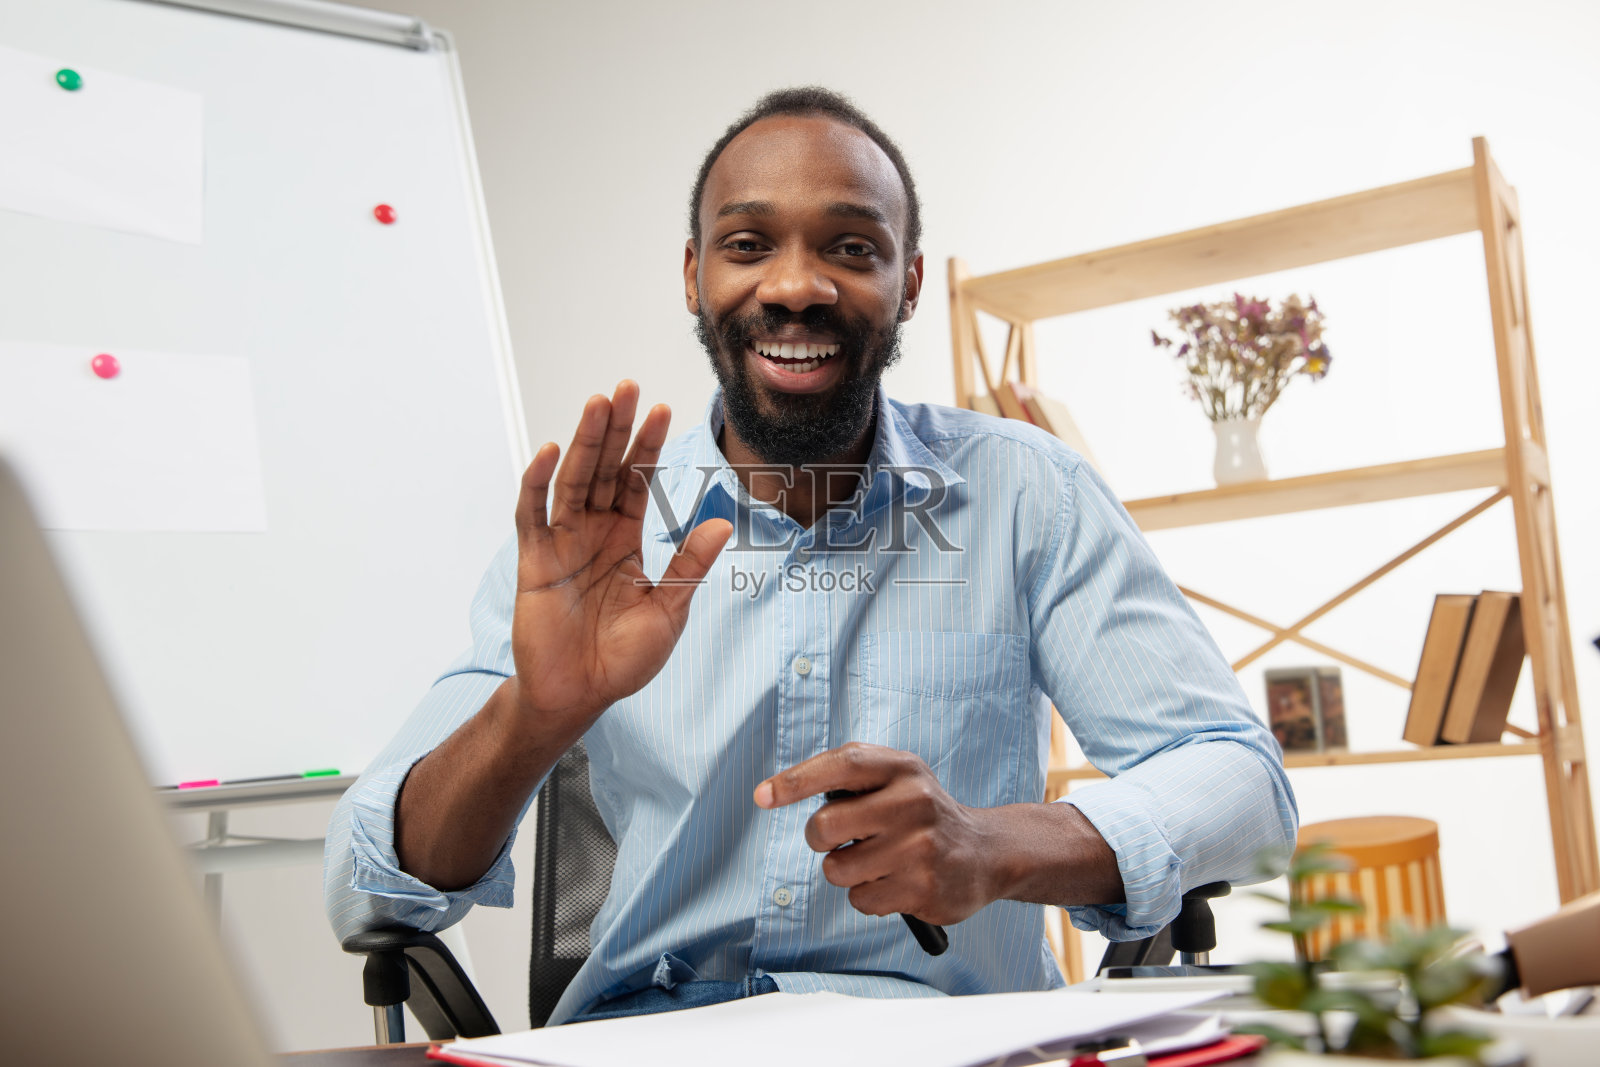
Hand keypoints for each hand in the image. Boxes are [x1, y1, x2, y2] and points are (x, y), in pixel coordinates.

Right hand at [509, 381, 731, 741]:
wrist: (581, 696)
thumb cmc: (623, 658)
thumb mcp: (669, 609)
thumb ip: (690, 565)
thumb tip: (723, 521)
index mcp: (625, 540)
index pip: (637, 481)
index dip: (648, 446)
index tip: (663, 408)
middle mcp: (592, 533)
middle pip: (605, 469)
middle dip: (615, 428)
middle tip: (626, 386)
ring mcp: (562, 543)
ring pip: (573, 481)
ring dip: (584, 442)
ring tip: (598, 404)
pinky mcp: (535, 561)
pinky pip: (534, 515)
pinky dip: (538, 484)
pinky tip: (552, 453)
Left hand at [754, 742, 1004, 925]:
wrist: (986, 853)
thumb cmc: (924, 814)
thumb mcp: (898, 777)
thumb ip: (848, 775)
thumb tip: (775, 790)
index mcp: (902, 768)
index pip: (842, 764)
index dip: (796, 780)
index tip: (763, 796)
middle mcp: (913, 802)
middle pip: (824, 826)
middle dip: (821, 839)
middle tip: (845, 838)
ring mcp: (919, 848)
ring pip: (837, 869)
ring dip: (846, 870)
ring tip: (877, 860)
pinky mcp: (922, 888)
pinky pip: (860, 899)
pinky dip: (868, 894)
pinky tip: (895, 881)